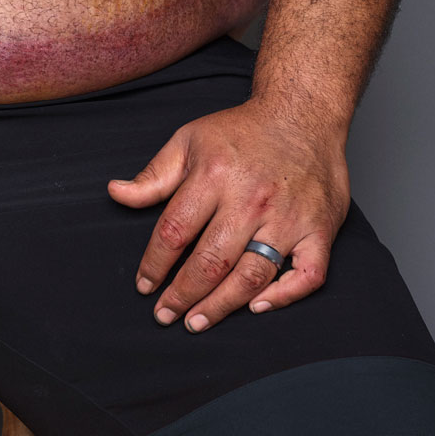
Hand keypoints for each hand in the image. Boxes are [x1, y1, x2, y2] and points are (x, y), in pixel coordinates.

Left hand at [107, 101, 349, 331]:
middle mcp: (251, 199)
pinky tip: (257, 307)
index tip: (144, 285)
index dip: (154, 264)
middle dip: (182, 295)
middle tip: (165, 316)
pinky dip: (284, 297)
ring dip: (221, 306)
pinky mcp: (319, 230)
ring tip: (197, 322)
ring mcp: (288, 217)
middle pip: (210, 262)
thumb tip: (116, 192)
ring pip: (252, 276)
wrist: (301, 113)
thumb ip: (154, 174)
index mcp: (215, 175)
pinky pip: (307, 276)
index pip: (175, 231)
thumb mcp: (189, 140)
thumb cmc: (241, 131)